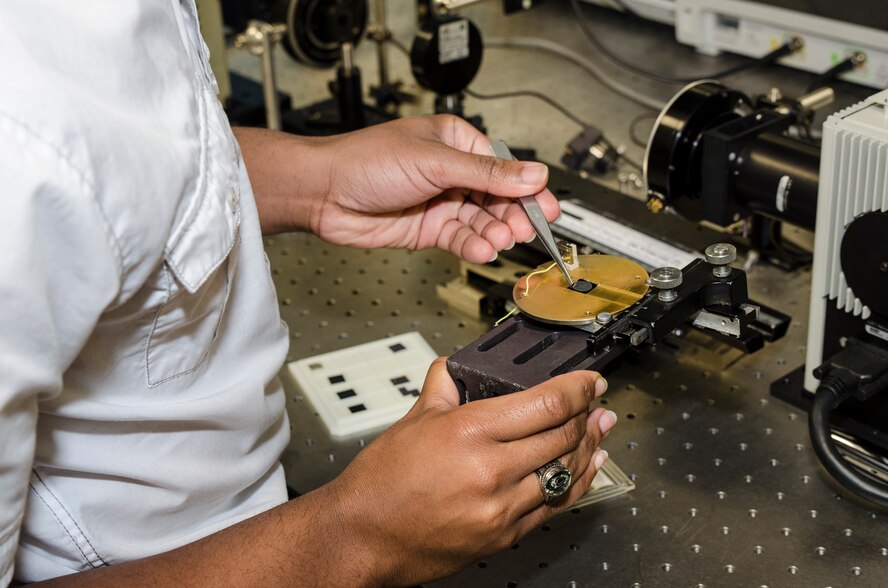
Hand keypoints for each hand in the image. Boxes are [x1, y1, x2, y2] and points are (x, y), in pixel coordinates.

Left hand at [309, 115, 559, 263]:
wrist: (324, 192)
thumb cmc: (365, 161)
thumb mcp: (434, 161)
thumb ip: (487, 172)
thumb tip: (532, 173)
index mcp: (457, 142)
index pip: (505, 167)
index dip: (527, 189)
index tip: (546, 208)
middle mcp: (452, 172)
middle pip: (498, 198)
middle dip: (512, 215)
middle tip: (524, 230)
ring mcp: (441, 201)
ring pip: (481, 222)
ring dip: (494, 233)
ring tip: (499, 241)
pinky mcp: (429, 228)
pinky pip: (461, 239)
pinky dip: (473, 246)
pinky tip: (481, 250)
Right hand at [328, 358, 614, 585]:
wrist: (363, 536)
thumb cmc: (382, 483)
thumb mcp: (414, 420)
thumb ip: (443, 387)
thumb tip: (456, 368)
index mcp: (470, 431)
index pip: (546, 403)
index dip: (578, 388)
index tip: (590, 381)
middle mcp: (491, 469)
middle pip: (563, 435)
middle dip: (587, 414)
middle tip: (595, 403)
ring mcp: (502, 507)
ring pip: (566, 471)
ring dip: (588, 447)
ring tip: (599, 430)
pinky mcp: (505, 535)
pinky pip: (554, 506)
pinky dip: (576, 483)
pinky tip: (586, 468)